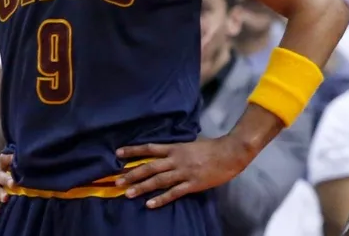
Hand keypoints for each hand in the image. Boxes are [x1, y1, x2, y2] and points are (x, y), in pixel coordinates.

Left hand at [116, 137, 250, 207]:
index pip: (150, 148)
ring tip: (128, 193)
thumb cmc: (212, 147)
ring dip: (142, 187)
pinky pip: (174, 193)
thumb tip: (165, 152)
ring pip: (158, 180)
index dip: (133, 151)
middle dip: (132, 174)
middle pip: (150, 167)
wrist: (230, 152)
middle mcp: (176, 159)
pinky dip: (161, 199)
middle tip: (117, 180)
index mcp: (176, 148)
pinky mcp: (192, 184)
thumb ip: (178, 149)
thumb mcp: (191, 144)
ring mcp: (184, 172)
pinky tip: (150, 204)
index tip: (118, 153)